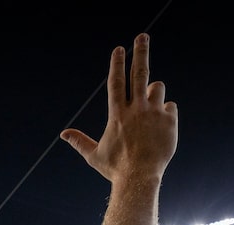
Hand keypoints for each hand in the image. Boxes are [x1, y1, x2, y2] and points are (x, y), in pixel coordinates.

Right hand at [60, 34, 177, 183]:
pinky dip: (165, 113)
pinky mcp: (170, 120)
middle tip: (142, 37)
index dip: (117, 64)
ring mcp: (154, 113)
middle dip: (140, 51)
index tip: (119, 49)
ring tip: (148, 108)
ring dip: (153, 92)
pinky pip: (170, 106)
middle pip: (140, 72)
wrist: (139, 178)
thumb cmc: (115, 168)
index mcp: (117, 114)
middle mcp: (136, 109)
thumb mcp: (94, 155)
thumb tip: (63, 134)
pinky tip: (159, 128)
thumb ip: (79, 141)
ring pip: (158, 87)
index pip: (116, 82)